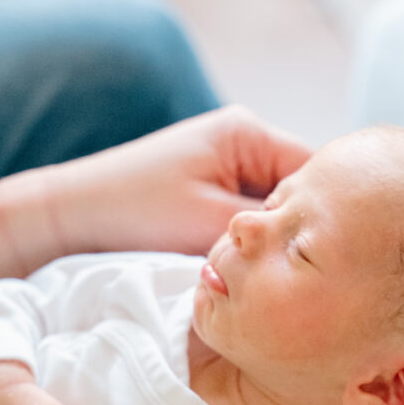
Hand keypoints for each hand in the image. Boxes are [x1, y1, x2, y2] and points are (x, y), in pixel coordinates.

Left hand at [35, 104, 313, 256]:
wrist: (69, 218)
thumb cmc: (135, 214)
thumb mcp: (211, 225)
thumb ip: (269, 232)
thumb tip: (317, 246)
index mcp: (249, 132)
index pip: (317, 173)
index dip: (328, 216)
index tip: (334, 259)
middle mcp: (244, 139)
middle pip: (298, 190)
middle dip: (298, 229)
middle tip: (303, 272)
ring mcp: (227, 161)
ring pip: (274, 207)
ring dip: (272, 238)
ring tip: (273, 270)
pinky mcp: (210, 186)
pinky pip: (249, 214)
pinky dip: (250, 239)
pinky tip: (247, 264)